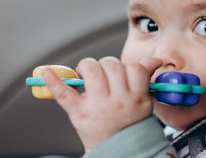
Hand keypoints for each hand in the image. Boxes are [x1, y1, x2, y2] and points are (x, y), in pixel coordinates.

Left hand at [42, 56, 161, 152]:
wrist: (118, 150)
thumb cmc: (129, 123)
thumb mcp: (143, 102)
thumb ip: (146, 78)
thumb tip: (154, 60)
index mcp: (136, 98)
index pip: (134, 68)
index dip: (126, 66)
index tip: (121, 71)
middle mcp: (118, 101)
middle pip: (112, 65)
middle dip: (107, 65)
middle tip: (104, 73)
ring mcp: (98, 106)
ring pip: (93, 70)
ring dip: (89, 66)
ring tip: (88, 74)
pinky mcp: (78, 112)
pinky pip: (64, 94)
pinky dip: (53, 82)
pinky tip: (46, 72)